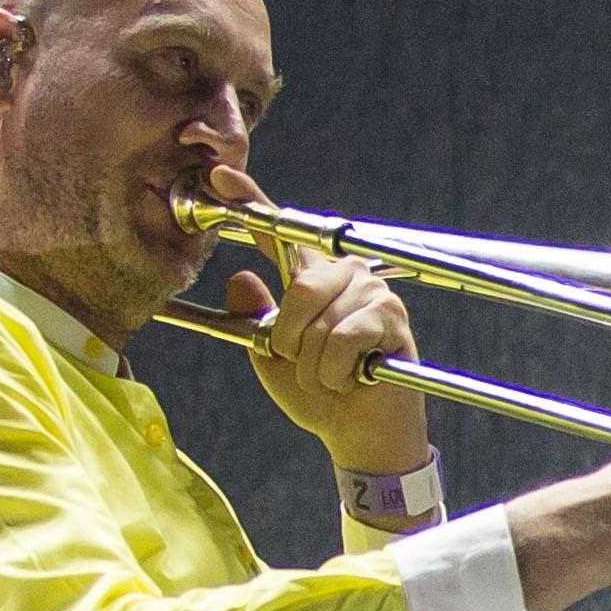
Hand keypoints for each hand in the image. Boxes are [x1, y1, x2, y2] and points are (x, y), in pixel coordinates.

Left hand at [205, 170, 432, 482]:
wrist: (361, 436)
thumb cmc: (319, 395)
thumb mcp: (270, 356)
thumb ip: (253, 318)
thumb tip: (240, 277)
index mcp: (312, 277)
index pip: (278, 233)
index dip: (249, 200)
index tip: (219, 175)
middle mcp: (344, 274)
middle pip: (299, 287)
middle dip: (292, 339)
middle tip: (308, 366)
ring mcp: (372, 293)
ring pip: (319, 320)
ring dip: (315, 364)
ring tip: (335, 377)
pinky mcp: (391, 318)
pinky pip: (343, 340)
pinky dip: (336, 372)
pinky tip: (355, 380)